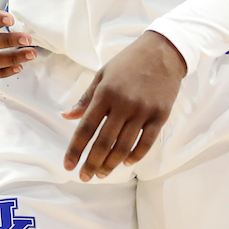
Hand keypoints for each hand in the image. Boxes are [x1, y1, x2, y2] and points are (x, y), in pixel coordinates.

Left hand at [62, 31, 186, 180]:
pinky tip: (126, 163)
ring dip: (111, 164)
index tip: (68, 165)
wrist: (163, 52)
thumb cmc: (128, 62)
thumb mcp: (102, 74)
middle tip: (84, 177)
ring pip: (124, 146)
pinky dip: (135, 156)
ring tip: (101, 174)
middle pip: (104, 142)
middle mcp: (123, 104)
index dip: (75, 149)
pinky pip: (146, 143)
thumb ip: (85, 98)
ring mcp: (143, 111)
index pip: (86, 127)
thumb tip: (66, 116)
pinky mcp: (160, 115)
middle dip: (91, 163)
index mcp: (105, 93)